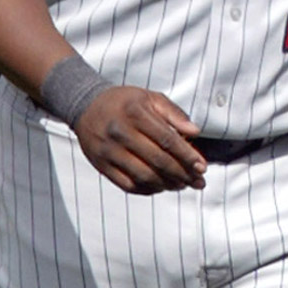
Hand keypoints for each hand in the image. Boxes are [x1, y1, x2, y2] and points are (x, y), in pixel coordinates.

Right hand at [74, 86, 207, 193]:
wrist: (85, 106)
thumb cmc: (124, 102)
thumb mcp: (149, 97)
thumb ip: (173, 113)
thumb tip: (194, 131)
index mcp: (134, 113)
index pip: (167, 139)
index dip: (187, 156)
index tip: (202, 167)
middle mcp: (120, 132)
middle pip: (158, 160)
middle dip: (183, 174)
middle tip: (198, 182)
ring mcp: (109, 151)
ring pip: (144, 176)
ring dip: (168, 185)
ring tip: (182, 185)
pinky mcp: (101, 165)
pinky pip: (128, 185)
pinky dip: (148, 190)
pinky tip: (161, 187)